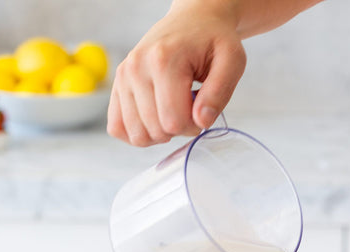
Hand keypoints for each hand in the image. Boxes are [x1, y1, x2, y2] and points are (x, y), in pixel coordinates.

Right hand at [107, 2, 246, 145]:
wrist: (193, 20)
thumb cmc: (213, 40)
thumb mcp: (232, 60)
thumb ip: (220, 93)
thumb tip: (202, 122)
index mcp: (164, 61)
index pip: (173, 122)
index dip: (194, 127)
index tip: (202, 111)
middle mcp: (137, 68)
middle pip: (155, 130)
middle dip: (179, 130)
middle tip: (190, 108)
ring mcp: (123, 76)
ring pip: (135, 134)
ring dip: (159, 133)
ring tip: (173, 110)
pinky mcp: (118, 84)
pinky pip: (117, 127)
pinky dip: (138, 132)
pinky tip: (156, 119)